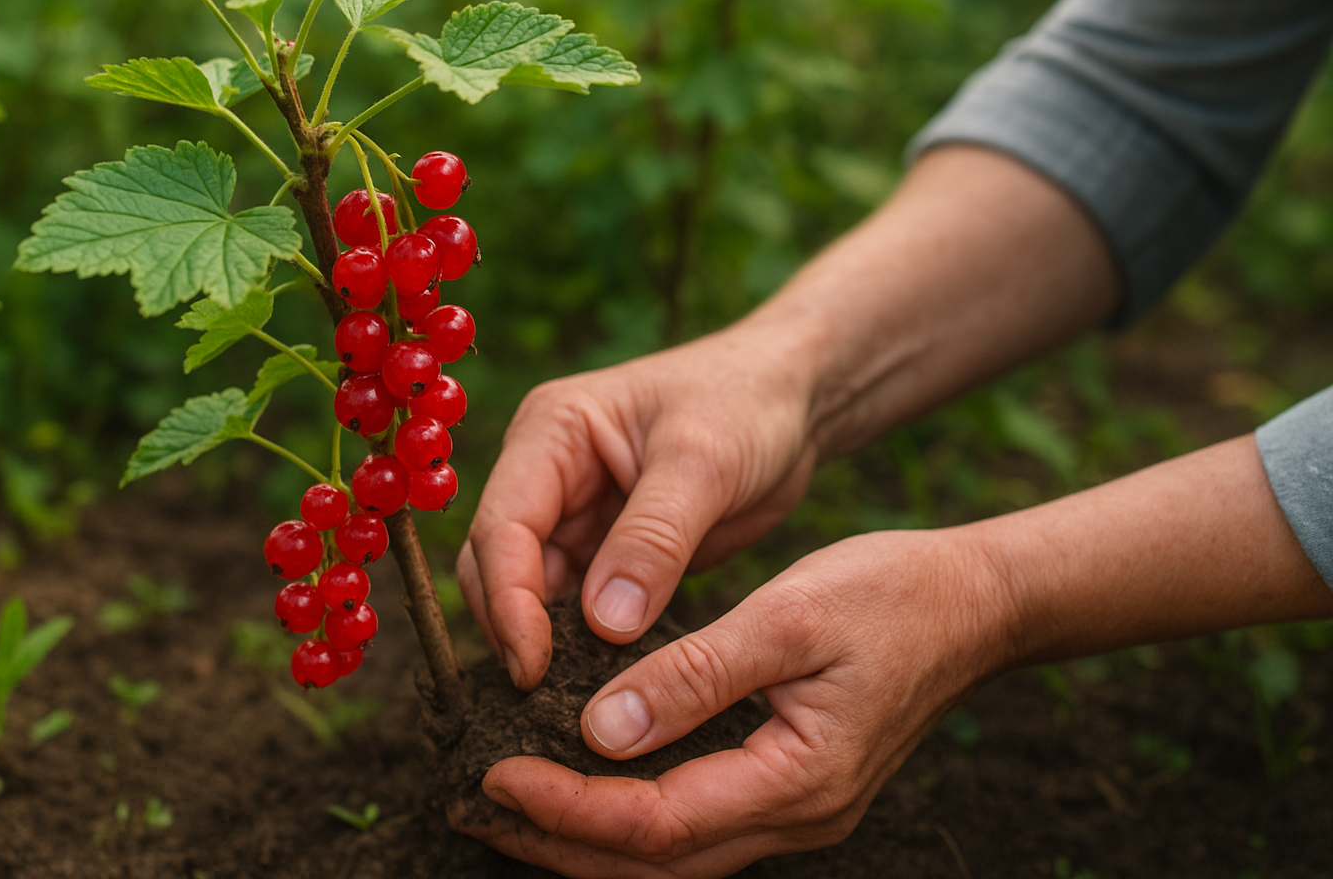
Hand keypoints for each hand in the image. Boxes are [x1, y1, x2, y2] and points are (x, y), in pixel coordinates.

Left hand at [450, 528, 1010, 877]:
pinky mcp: (791, 787)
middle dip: (557, 842)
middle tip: (473, 809)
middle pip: (653, 864)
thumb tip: (603, 727)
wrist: (975, 604)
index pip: (653, 825)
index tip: (492, 775)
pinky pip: (694, 823)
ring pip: (672, 855)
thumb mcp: (789, 618)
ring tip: (508, 807)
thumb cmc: (889, 595)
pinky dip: (629, 813)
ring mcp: (796, 810)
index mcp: (797, 780)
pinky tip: (588, 778)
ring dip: (586, 836)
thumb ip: (697, 675)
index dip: (564, 807)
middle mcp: (794, 816)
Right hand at [457, 317, 823, 688]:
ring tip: (569, 705)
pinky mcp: (603, 551)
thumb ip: (654, 539)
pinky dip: (581, 646)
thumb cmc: (746, 403)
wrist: (793, 397)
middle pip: (497, 564)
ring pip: (530, 593)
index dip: (510, 600)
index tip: (533, 667)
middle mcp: (545, 473)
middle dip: (513, 628)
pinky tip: (602, 686)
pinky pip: (575, 608)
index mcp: (550, 431)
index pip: (503, 525)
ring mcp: (572, 514)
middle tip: (544, 700)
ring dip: (543, 644)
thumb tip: (603, 624)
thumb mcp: (705, 463)